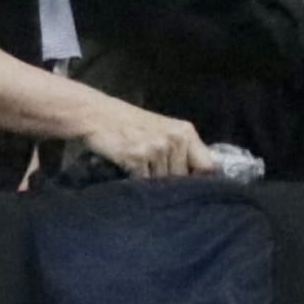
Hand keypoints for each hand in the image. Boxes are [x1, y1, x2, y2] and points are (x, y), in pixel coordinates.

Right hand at [78, 102, 216, 177]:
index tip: (192, 188)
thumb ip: (181, 150)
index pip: (207, 167)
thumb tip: (198, 180)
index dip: (199, 180)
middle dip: (171, 182)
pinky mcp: (137, 157)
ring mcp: (156, 148)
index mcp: (185, 132)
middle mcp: (174, 139)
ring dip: (151, 183)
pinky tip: (127, 168)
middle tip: (152, 172)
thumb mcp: (163, 130)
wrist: (96, 114)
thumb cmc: (130, 124)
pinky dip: (135, 181)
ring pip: (163, 183)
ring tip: (139, 168)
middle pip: (183, 179)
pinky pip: (144, 182)